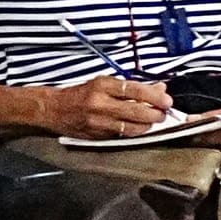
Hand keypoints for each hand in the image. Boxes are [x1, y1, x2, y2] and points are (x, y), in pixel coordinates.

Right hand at [12, 75, 180, 136]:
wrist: (54, 109)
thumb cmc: (80, 94)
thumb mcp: (104, 83)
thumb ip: (131, 87)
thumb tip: (158, 89)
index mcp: (102, 86)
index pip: (135, 91)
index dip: (155, 97)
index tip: (166, 100)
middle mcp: (100, 104)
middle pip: (136, 112)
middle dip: (156, 114)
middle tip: (164, 112)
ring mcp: (98, 122)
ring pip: (132, 128)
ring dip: (147, 125)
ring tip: (152, 120)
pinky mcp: (98, 136)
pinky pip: (122, 136)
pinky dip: (133, 132)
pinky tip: (138, 127)